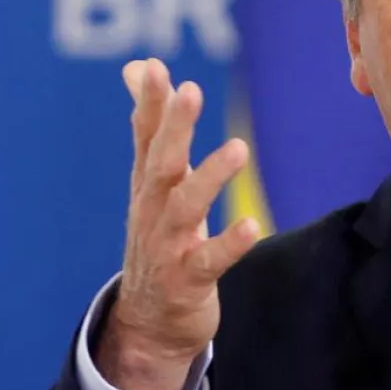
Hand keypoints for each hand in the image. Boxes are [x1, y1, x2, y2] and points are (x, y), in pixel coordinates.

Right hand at [97, 58, 260, 389]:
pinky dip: (230, 243)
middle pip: (161, 163)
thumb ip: (151, 127)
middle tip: (190, 90)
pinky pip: (211, 260)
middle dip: (174, 127)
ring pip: (185, 208)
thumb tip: (137, 67)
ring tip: (238, 148)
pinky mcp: (189, 280)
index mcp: (148, 186)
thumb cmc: (159, 240)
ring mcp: (168, 246)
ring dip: (210, 177)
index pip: (145, 137)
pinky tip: (253, 226)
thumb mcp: (152, 184)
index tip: (154, 66)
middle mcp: (153, 211)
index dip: (149, 102)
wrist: (148, 323)